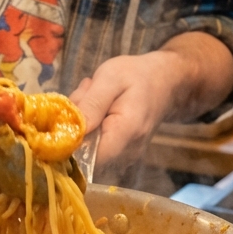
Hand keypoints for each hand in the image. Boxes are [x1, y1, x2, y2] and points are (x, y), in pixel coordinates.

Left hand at [70, 33, 232, 175]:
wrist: (165, 82)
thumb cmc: (137, 75)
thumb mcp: (111, 78)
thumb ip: (91, 104)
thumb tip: (69, 131)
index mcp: (125, 133)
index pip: (86, 158)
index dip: (67, 141)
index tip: (68, 113)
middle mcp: (126, 154)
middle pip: (82, 153)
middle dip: (73, 126)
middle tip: (86, 93)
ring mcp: (124, 158)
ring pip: (85, 149)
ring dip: (80, 124)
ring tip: (93, 96)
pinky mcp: (120, 155)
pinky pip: (93, 146)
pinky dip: (88, 127)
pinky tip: (97, 107)